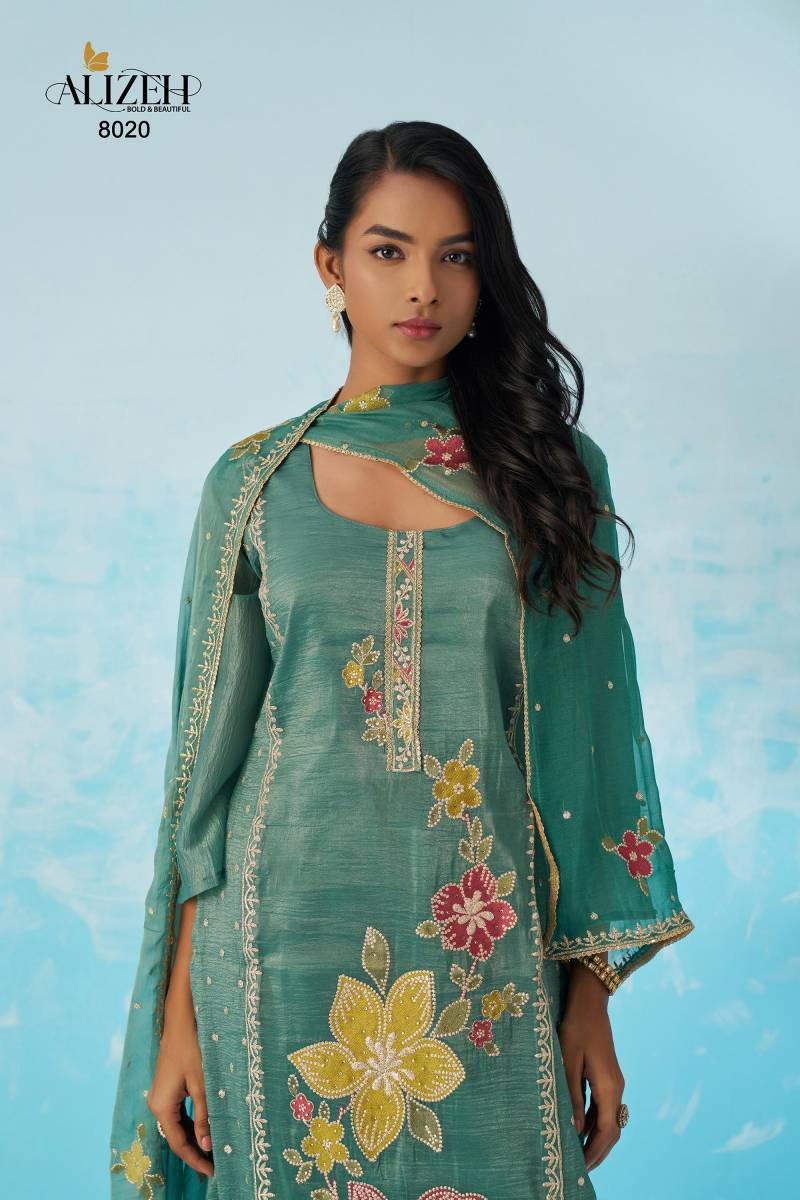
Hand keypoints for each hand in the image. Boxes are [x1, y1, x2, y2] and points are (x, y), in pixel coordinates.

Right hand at [146, 990, 214, 1177]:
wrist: (182, 1018)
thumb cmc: (192, 1047)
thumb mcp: (202, 1083)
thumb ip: (204, 1116)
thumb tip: (208, 1146)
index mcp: (161, 1106)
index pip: (178, 1143)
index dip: (195, 1160)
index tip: (213, 1173)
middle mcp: (156, 1103)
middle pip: (176, 1136)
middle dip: (196, 1151)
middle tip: (217, 1166)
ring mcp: (161, 1095)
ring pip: (178, 1125)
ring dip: (194, 1138)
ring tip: (214, 1151)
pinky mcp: (168, 1087)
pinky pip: (179, 1113)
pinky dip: (192, 1123)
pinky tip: (205, 1128)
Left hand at [557, 963, 625, 1171]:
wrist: (589, 1002)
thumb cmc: (575, 1029)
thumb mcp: (568, 1062)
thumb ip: (571, 1096)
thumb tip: (575, 1129)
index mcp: (609, 1087)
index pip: (606, 1131)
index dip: (594, 1151)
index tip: (581, 1167)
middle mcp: (616, 1088)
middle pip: (612, 1129)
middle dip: (598, 1150)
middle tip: (580, 1168)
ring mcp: (613, 1082)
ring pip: (609, 1119)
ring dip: (596, 1138)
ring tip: (578, 1154)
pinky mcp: (607, 1076)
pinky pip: (604, 1107)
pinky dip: (594, 1123)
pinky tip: (580, 1129)